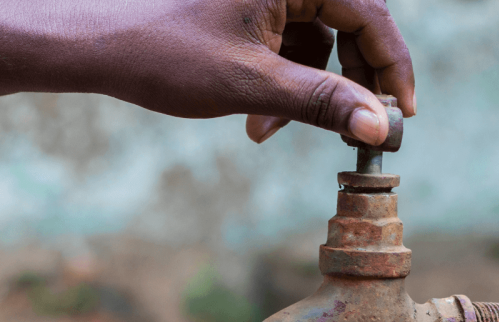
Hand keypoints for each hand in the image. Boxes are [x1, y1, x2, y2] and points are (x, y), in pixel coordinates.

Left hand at [0, 0, 414, 141]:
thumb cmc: (165, 54)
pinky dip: (285, 83)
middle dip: (349, 84)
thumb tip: (383, 129)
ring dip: (310, 92)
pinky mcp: (251, 8)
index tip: (402, 115)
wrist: (95, 46)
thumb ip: (325, 104)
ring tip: (269, 132)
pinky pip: (293, 44)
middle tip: (356, 131)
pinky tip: (256, 119)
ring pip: (322, 40)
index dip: (392, 69)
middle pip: (352, 25)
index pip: (371, 15)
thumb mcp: (253, 85)